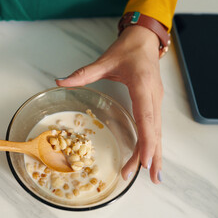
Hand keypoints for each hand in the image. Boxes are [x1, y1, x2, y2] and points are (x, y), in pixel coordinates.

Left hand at [56, 25, 162, 183]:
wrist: (145, 39)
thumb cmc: (128, 49)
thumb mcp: (105, 60)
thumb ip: (83, 73)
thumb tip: (59, 82)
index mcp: (142, 86)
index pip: (146, 118)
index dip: (147, 141)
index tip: (145, 161)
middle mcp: (153, 96)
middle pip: (154, 131)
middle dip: (149, 155)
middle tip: (144, 177)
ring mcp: (156, 100)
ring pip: (158, 131)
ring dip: (155, 153)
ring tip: (153, 176)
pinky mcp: (154, 102)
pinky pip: (155, 126)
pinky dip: (154, 143)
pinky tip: (151, 157)